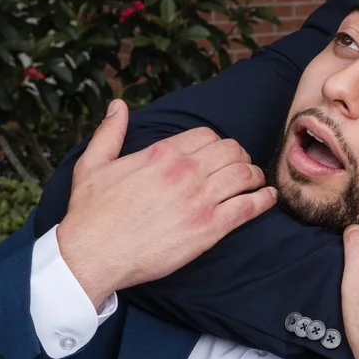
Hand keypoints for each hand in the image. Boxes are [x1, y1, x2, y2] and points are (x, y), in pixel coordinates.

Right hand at [56, 103, 273, 309]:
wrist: (93, 254)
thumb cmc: (90, 212)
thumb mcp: (93, 163)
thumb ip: (110, 132)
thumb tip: (118, 105)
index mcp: (162, 153)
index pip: (207, 136)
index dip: (217, 143)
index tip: (218, 154)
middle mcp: (185, 172)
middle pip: (231, 151)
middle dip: (239, 156)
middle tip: (240, 167)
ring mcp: (200, 200)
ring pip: (244, 174)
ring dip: (254, 176)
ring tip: (255, 182)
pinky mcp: (209, 229)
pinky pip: (248, 207)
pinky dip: (264, 200)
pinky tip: (268, 198)